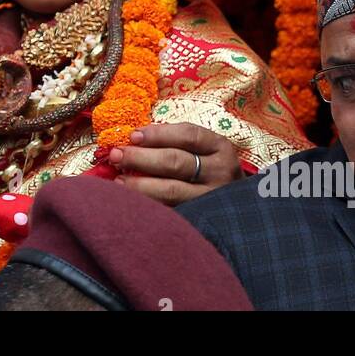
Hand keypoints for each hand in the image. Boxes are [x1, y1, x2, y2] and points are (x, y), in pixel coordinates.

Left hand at [107, 122, 243, 206]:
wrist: (237, 208)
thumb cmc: (208, 170)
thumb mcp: (202, 150)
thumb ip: (173, 142)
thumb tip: (132, 140)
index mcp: (220, 148)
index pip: (188, 135)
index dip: (158, 134)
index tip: (133, 136)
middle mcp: (220, 173)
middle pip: (176, 162)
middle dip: (142, 158)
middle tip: (116, 156)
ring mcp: (212, 199)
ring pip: (172, 191)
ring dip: (140, 184)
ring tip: (118, 181)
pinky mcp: (201, 221)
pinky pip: (171, 212)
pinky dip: (148, 206)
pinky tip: (132, 203)